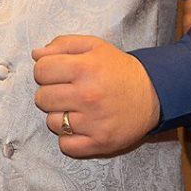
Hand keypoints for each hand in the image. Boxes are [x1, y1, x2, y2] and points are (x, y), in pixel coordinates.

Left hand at [32, 35, 162, 156]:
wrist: (154, 94)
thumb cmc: (119, 70)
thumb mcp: (95, 46)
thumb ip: (63, 44)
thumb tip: (36, 54)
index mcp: (85, 68)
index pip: (40, 71)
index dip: (47, 71)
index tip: (59, 74)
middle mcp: (88, 95)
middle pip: (41, 98)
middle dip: (52, 93)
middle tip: (69, 92)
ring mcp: (93, 122)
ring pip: (52, 123)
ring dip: (61, 116)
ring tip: (79, 109)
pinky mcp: (99, 143)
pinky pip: (65, 145)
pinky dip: (70, 138)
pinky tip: (82, 126)